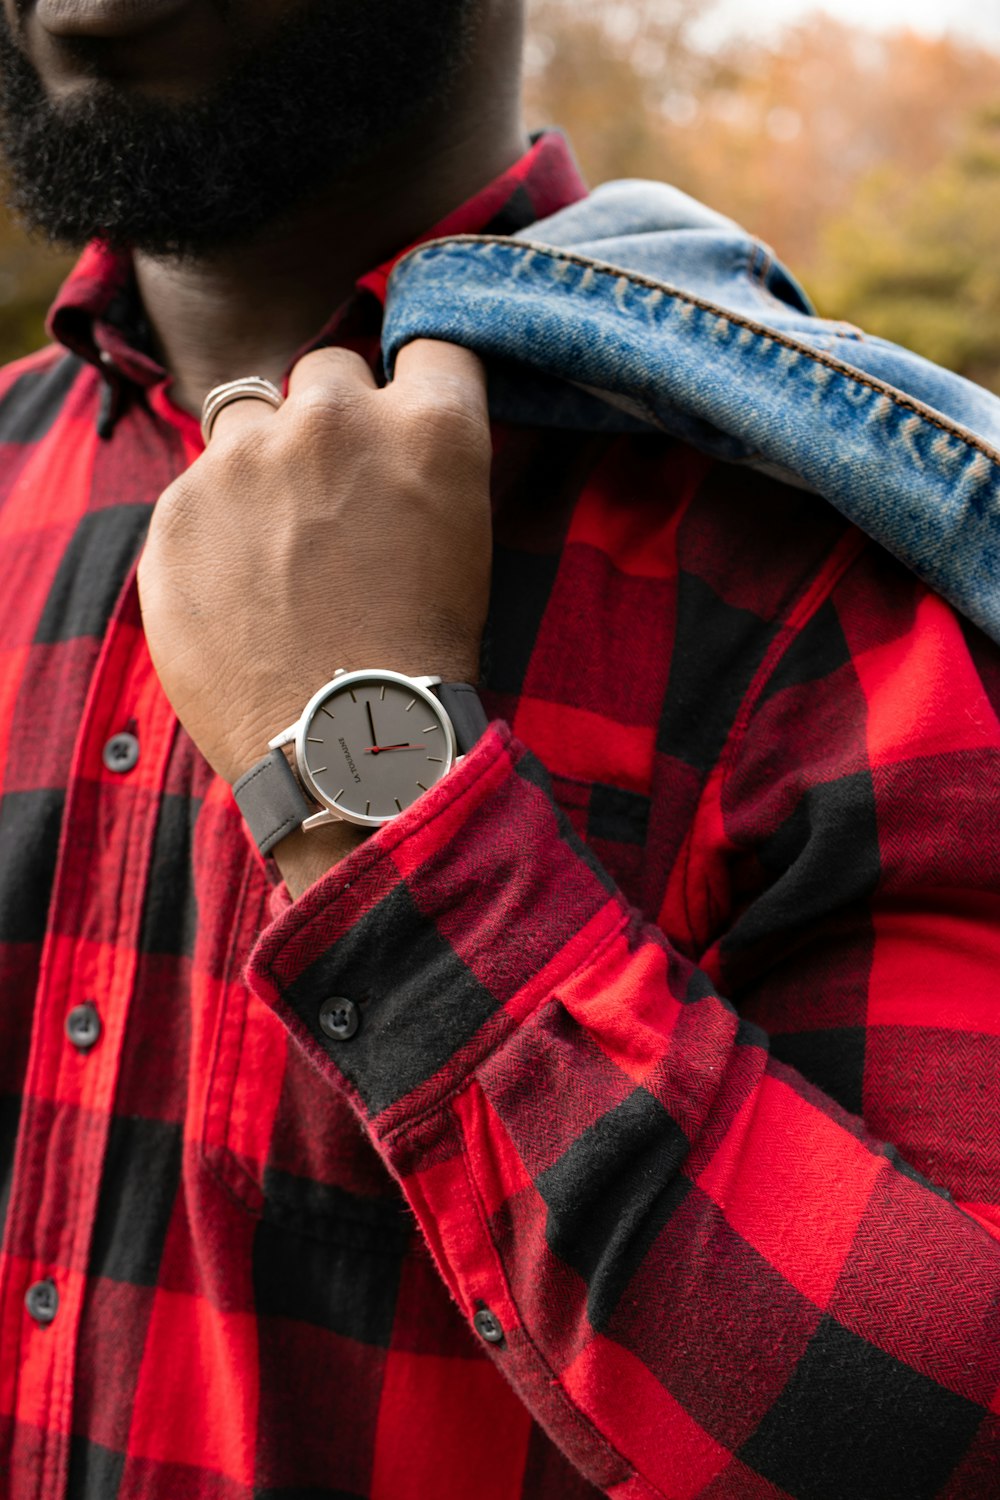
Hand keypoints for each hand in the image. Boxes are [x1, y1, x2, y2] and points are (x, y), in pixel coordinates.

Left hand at [137, 339, 491, 791]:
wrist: (342, 745)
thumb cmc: (420, 656)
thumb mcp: (463, 541)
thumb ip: (425, 462)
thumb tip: (388, 427)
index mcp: (429, 428)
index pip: (431, 345)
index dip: (415, 380)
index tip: (403, 408)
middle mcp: (336, 420)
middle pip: (328, 370)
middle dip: (332, 418)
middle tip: (336, 492)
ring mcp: (246, 458)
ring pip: (250, 415)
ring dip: (264, 457)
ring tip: (277, 542)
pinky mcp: (178, 506)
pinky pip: (198, 486)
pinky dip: (216, 522)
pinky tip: (240, 586)